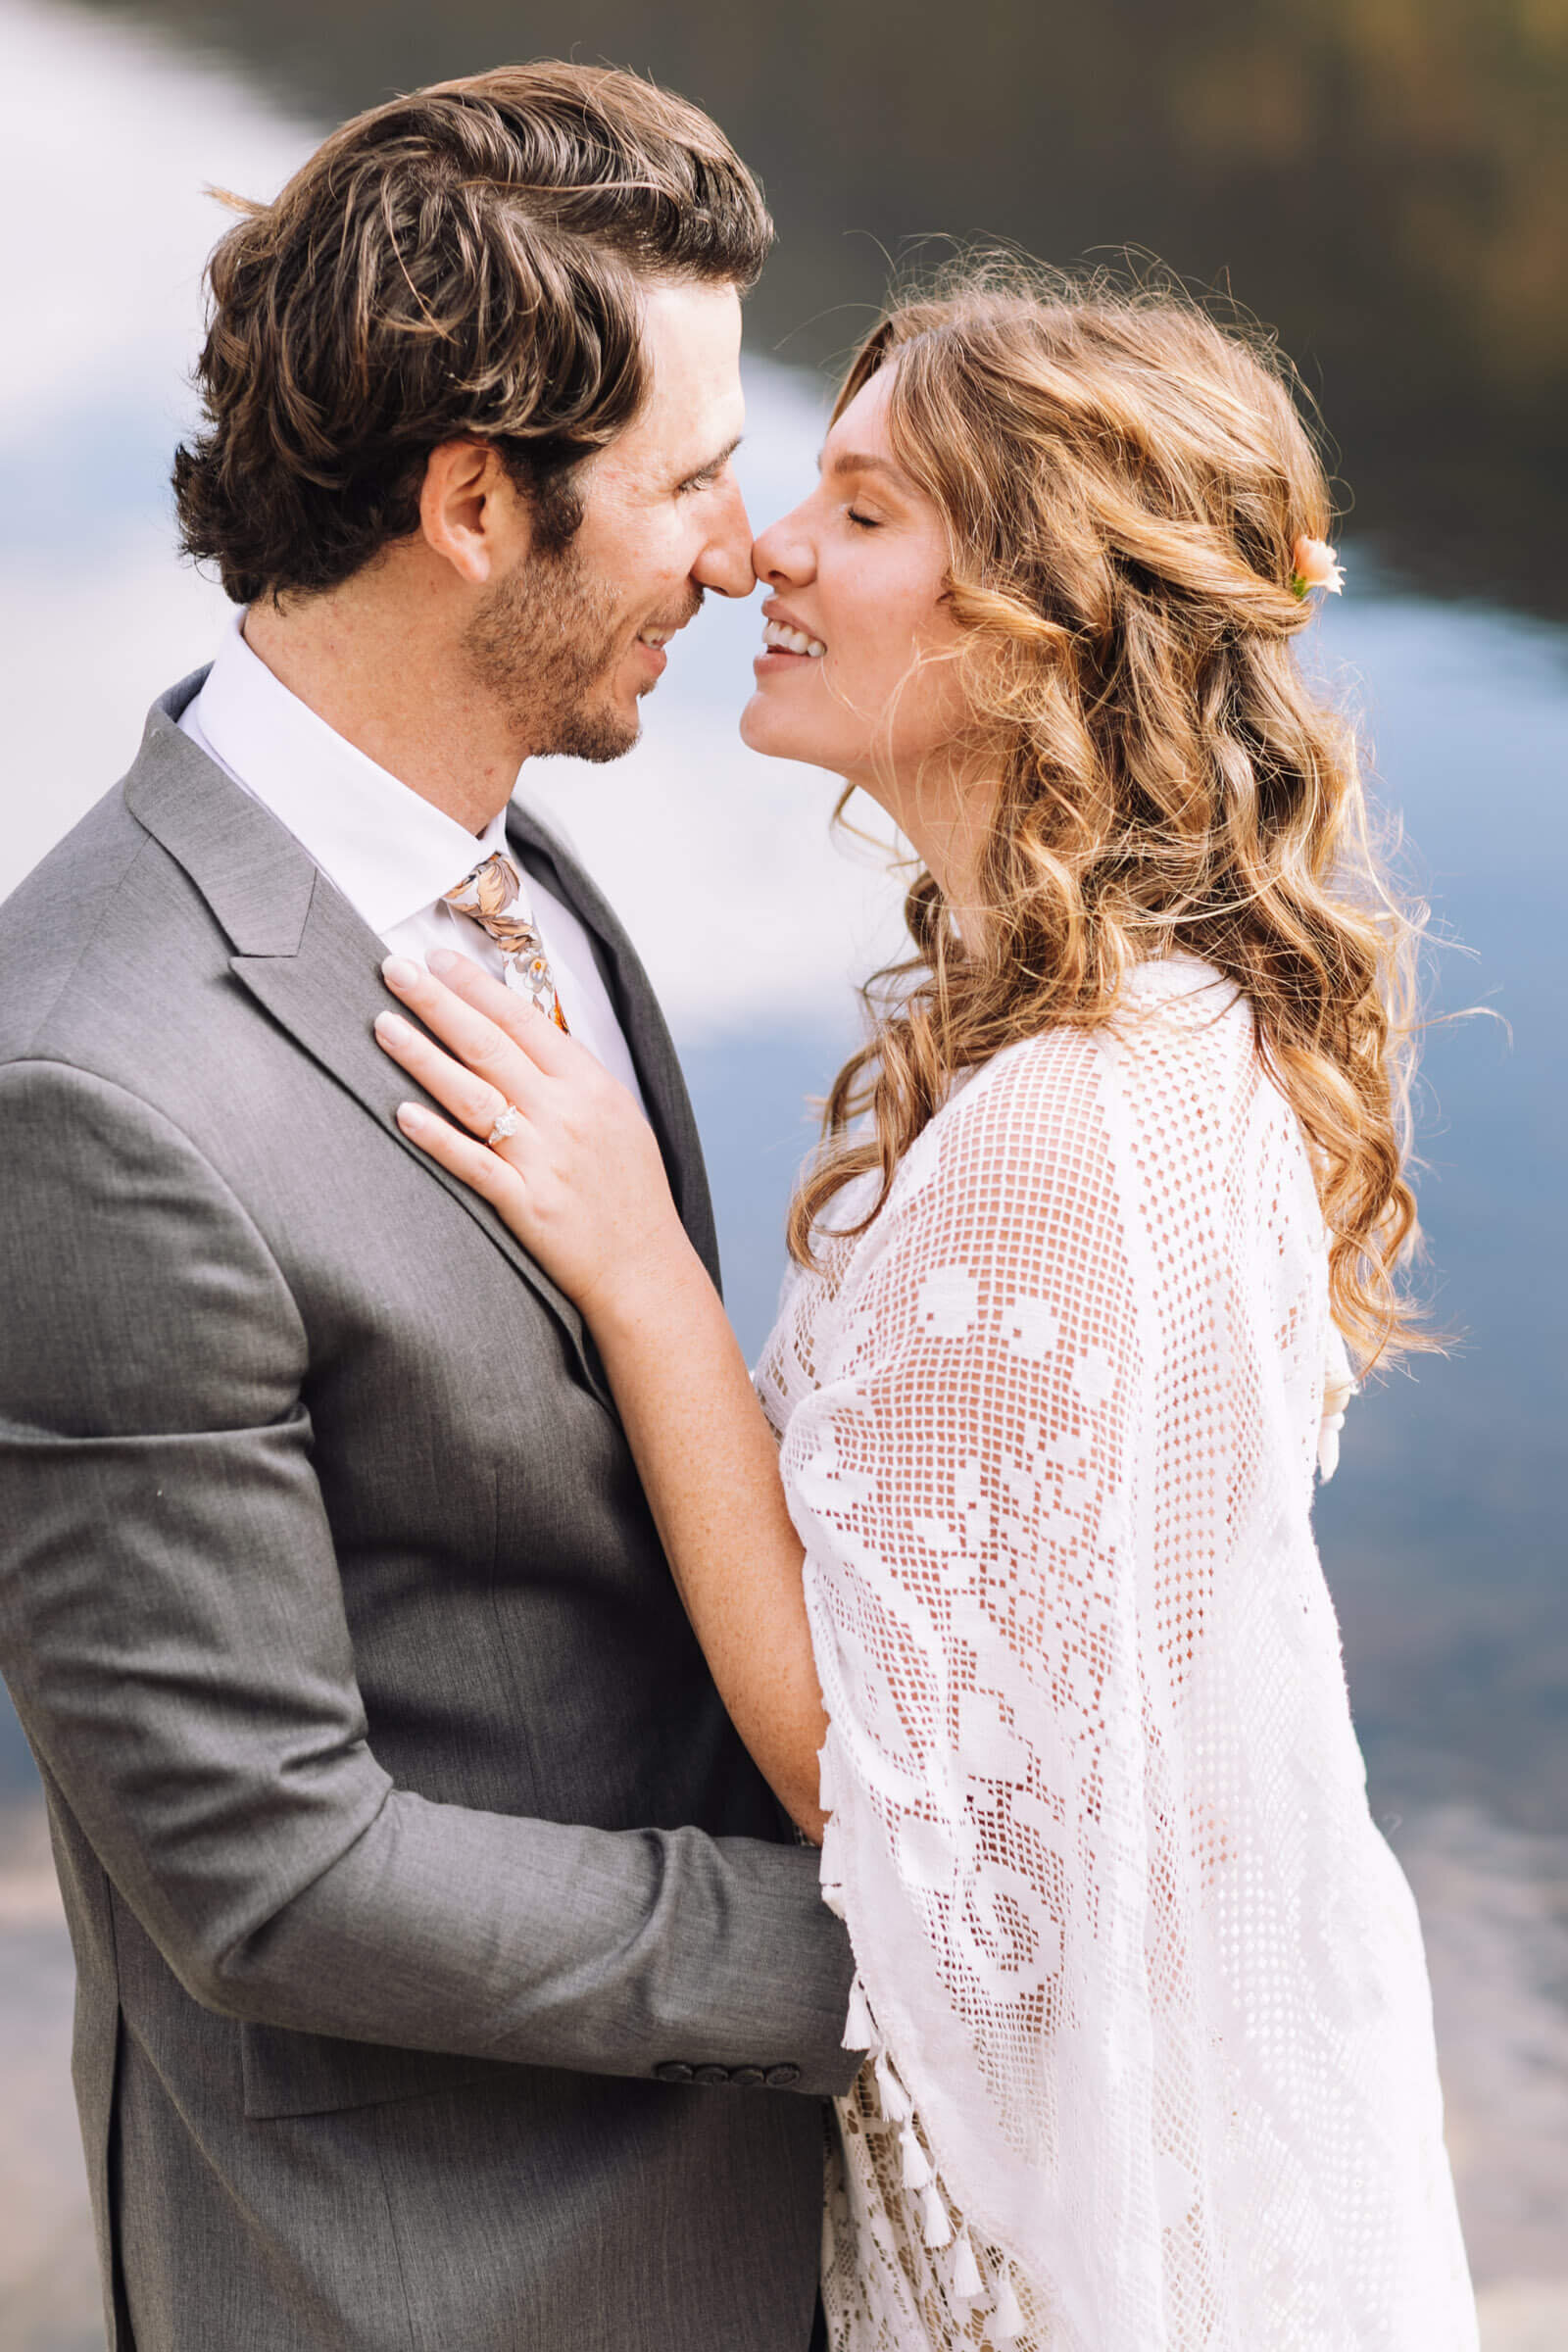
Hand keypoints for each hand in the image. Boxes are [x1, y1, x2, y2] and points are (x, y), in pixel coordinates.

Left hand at [374, 949, 694, 1327]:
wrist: (645, 1268)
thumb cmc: (629, 1192)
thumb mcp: (617, 1117)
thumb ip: (571, 1078)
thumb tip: (523, 1035)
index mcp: (591, 1085)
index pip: (524, 1020)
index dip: (476, 987)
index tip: (437, 959)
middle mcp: (566, 1114)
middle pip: (489, 1045)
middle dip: (438, 1002)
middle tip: (394, 969)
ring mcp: (544, 1158)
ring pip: (472, 1096)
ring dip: (423, 1057)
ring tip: (383, 1024)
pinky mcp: (526, 1204)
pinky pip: (472, 1163)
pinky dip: (436, 1137)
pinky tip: (401, 1112)